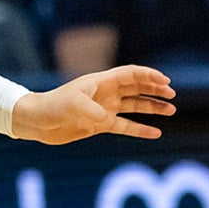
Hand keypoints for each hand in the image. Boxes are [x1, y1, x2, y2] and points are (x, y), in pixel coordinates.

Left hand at [11, 66, 174, 144]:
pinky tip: (155, 132)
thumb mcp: (72, 105)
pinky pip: (125, 126)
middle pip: (136, 87)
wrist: (36, 121)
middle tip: (172, 94)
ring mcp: (104, 109)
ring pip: (134, 106)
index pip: (130, 74)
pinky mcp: (100, 125)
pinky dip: (140, 129)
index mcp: (101, 82)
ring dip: (152, 107)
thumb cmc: (52, 106)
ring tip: (171, 110)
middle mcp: (105, 94)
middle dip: (155, 89)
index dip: (148, 76)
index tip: (165, 81)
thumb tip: (107, 120)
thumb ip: (92, 111)